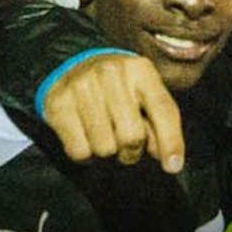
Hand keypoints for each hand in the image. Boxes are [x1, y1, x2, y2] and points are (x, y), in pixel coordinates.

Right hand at [40, 53, 184, 172]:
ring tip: (105, 135)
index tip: (173, 167)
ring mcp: (82, 86)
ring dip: (108, 152)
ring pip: (105, 148)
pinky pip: (78, 151)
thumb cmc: (120, 87)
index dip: (171, 142)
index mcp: (141, 70)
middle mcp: (111, 74)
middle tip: (127, 145)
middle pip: (132, 136)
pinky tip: (86, 138)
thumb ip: (161, 123)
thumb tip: (168, 159)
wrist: (73, 64)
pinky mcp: (59, 103)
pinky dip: (85, 155)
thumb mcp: (146, 94)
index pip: (163, 110)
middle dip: (132, 151)